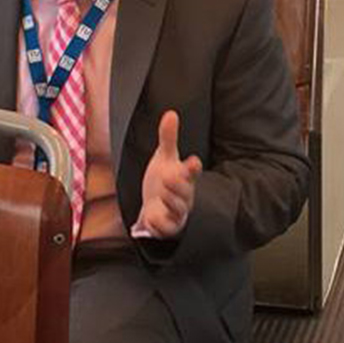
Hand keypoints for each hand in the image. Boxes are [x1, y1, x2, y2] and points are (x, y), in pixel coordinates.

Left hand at [138, 111, 202, 238]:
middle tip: (170, 177)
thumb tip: (170, 113)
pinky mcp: (168, 226)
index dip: (192, 168)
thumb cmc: (164, 181)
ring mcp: (176, 212)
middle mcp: (183, 195)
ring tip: (162, 195)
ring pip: (178, 210)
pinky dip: (159, 225)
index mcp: (184, 178)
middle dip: (179, 185)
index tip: (192, 161)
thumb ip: (168, 137)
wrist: (156, 207)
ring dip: (172, 203)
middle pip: (186, 192)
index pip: (192, 172)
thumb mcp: (165, 158)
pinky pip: (166, 228)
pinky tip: (150, 218)